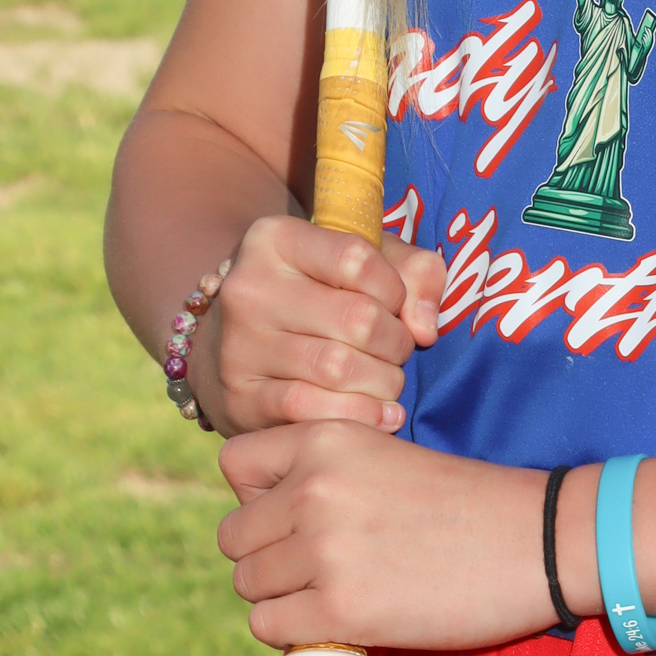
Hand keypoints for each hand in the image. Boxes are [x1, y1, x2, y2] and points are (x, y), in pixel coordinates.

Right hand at [191, 218, 444, 436]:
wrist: (231, 343)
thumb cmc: (316, 293)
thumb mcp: (363, 261)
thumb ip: (415, 272)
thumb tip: (424, 328)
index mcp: (274, 238)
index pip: (357, 259)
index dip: (394, 289)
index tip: (394, 305)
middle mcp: (247, 288)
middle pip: (356, 318)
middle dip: (396, 343)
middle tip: (397, 352)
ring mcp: (238, 346)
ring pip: (338, 369)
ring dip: (383, 383)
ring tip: (388, 382)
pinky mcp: (239, 399)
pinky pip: (313, 411)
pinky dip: (360, 417)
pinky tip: (380, 415)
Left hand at [219, 424, 554, 651]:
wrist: (538, 540)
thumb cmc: (468, 502)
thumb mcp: (386, 456)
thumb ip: (325, 475)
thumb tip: (267, 524)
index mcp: (326, 439)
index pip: (235, 466)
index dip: (256, 496)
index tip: (293, 515)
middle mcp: (314, 487)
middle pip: (234, 537)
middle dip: (268, 557)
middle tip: (316, 570)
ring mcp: (323, 550)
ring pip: (249, 586)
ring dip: (282, 599)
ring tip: (332, 597)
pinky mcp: (341, 610)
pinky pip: (271, 629)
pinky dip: (295, 635)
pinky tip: (337, 625)